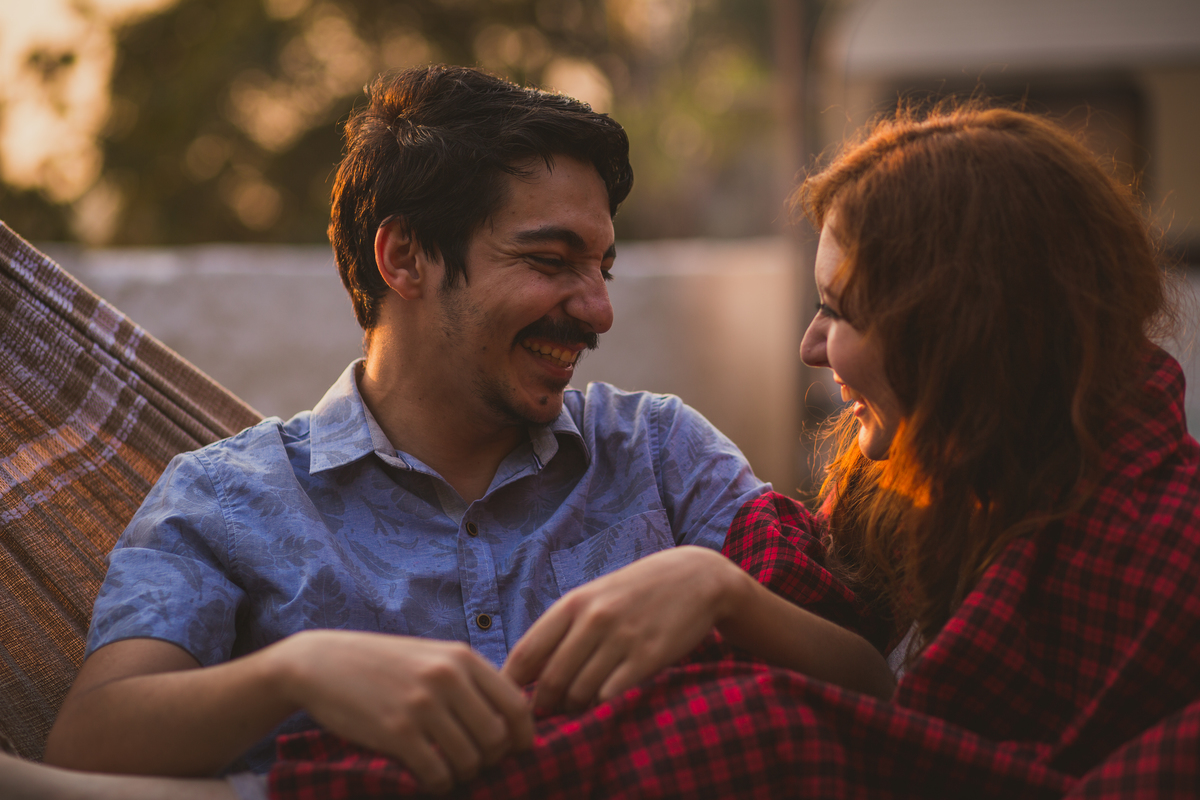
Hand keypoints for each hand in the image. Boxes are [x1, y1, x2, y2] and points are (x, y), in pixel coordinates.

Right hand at [277, 631, 533, 793]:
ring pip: (470, 760)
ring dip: (463, 774)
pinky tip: (427, 778)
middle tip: (472, 763)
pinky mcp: (397, 732)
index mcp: (462, 658)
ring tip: (447, 770)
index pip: (516, 705)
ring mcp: (423, 704)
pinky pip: (437, 774)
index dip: (523, 737)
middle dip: (490, 760)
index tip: (515, 752)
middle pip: (497, 738)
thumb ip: (468, 680)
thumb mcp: (433, 657)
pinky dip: (438, 784)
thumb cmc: (383, 664)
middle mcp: (448, 677)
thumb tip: (508, 721)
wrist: (322, 663)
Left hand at [502, 546, 747, 713]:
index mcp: (573, 603)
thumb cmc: (636, 592)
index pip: (527, 652)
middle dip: (545, 706)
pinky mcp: (649, 657)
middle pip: (551, 680)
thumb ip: (563, 628)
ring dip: (575, 709)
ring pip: (580, 692)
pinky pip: (612, 695)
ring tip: (578, 709)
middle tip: (547, 716)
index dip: (512, 684)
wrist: (695, 578)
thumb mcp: (594, 597)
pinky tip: (606, 703)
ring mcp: (622, 638)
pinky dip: (603, 706)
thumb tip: (525, 671)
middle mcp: (594, 619)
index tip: (509, 702)